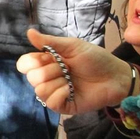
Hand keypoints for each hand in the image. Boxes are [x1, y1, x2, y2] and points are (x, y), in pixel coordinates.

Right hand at [17, 29, 135, 113]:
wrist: (115, 76)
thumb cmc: (96, 59)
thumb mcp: (72, 46)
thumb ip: (49, 42)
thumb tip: (29, 32)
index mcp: (48, 62)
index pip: (25, 64)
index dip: (31, 62)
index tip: (47, 57)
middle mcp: (49, 78)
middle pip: (32, 78)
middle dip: (49, 71)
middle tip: (66, 68)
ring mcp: (56, 93)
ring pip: (40, 91)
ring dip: (56, 82)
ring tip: (70, 79)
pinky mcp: (64, 106)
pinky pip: (51, 103)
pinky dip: (60, 94)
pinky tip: (71, 90)